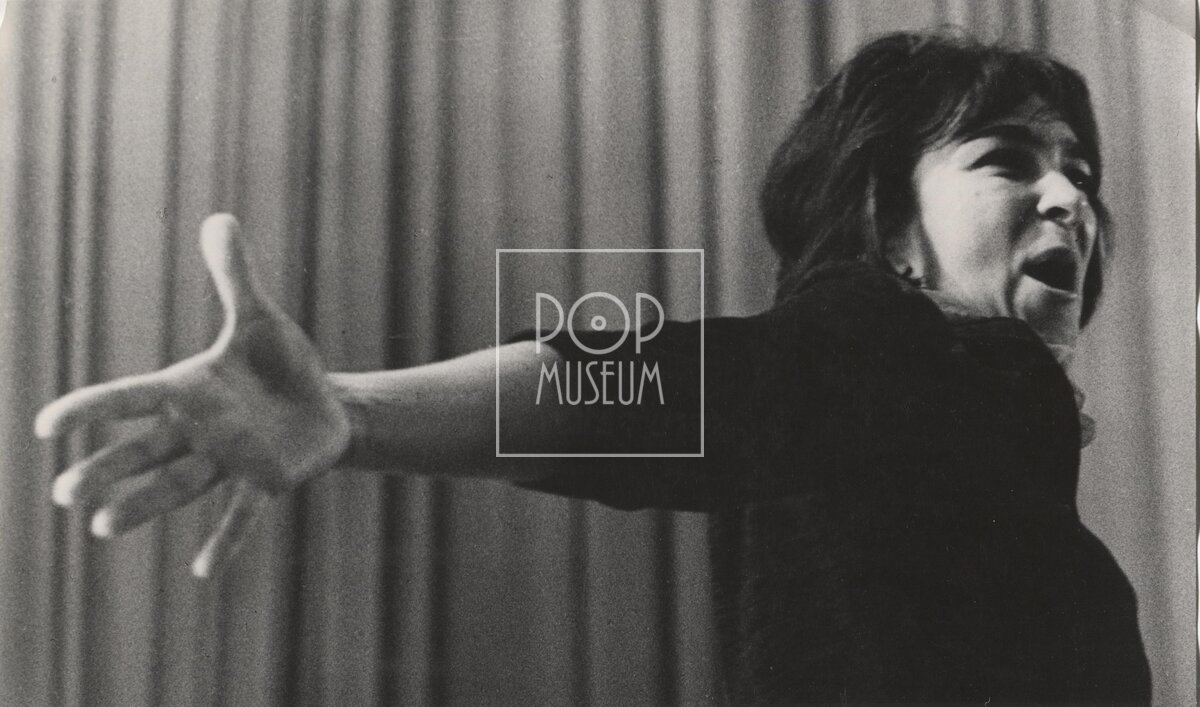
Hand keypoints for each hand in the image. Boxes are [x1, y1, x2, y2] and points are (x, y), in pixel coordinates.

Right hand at [35, 214, 350, 577]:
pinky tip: (200, 572)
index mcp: (189, 390)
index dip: (90, 409)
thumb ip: (234, 275)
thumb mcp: (261, 317)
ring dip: (144, 504)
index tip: (47, 425)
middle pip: (142, 452)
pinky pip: (242, 515)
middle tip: (66, 492)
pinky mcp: (266, 482)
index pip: (129, 398)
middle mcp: (200, 431)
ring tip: (103, 526)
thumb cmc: (281, 365)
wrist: (324, 405)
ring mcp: (231, 461)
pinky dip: (225, 541)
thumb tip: (219, 217)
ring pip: (179, 485)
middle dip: (106, 469)